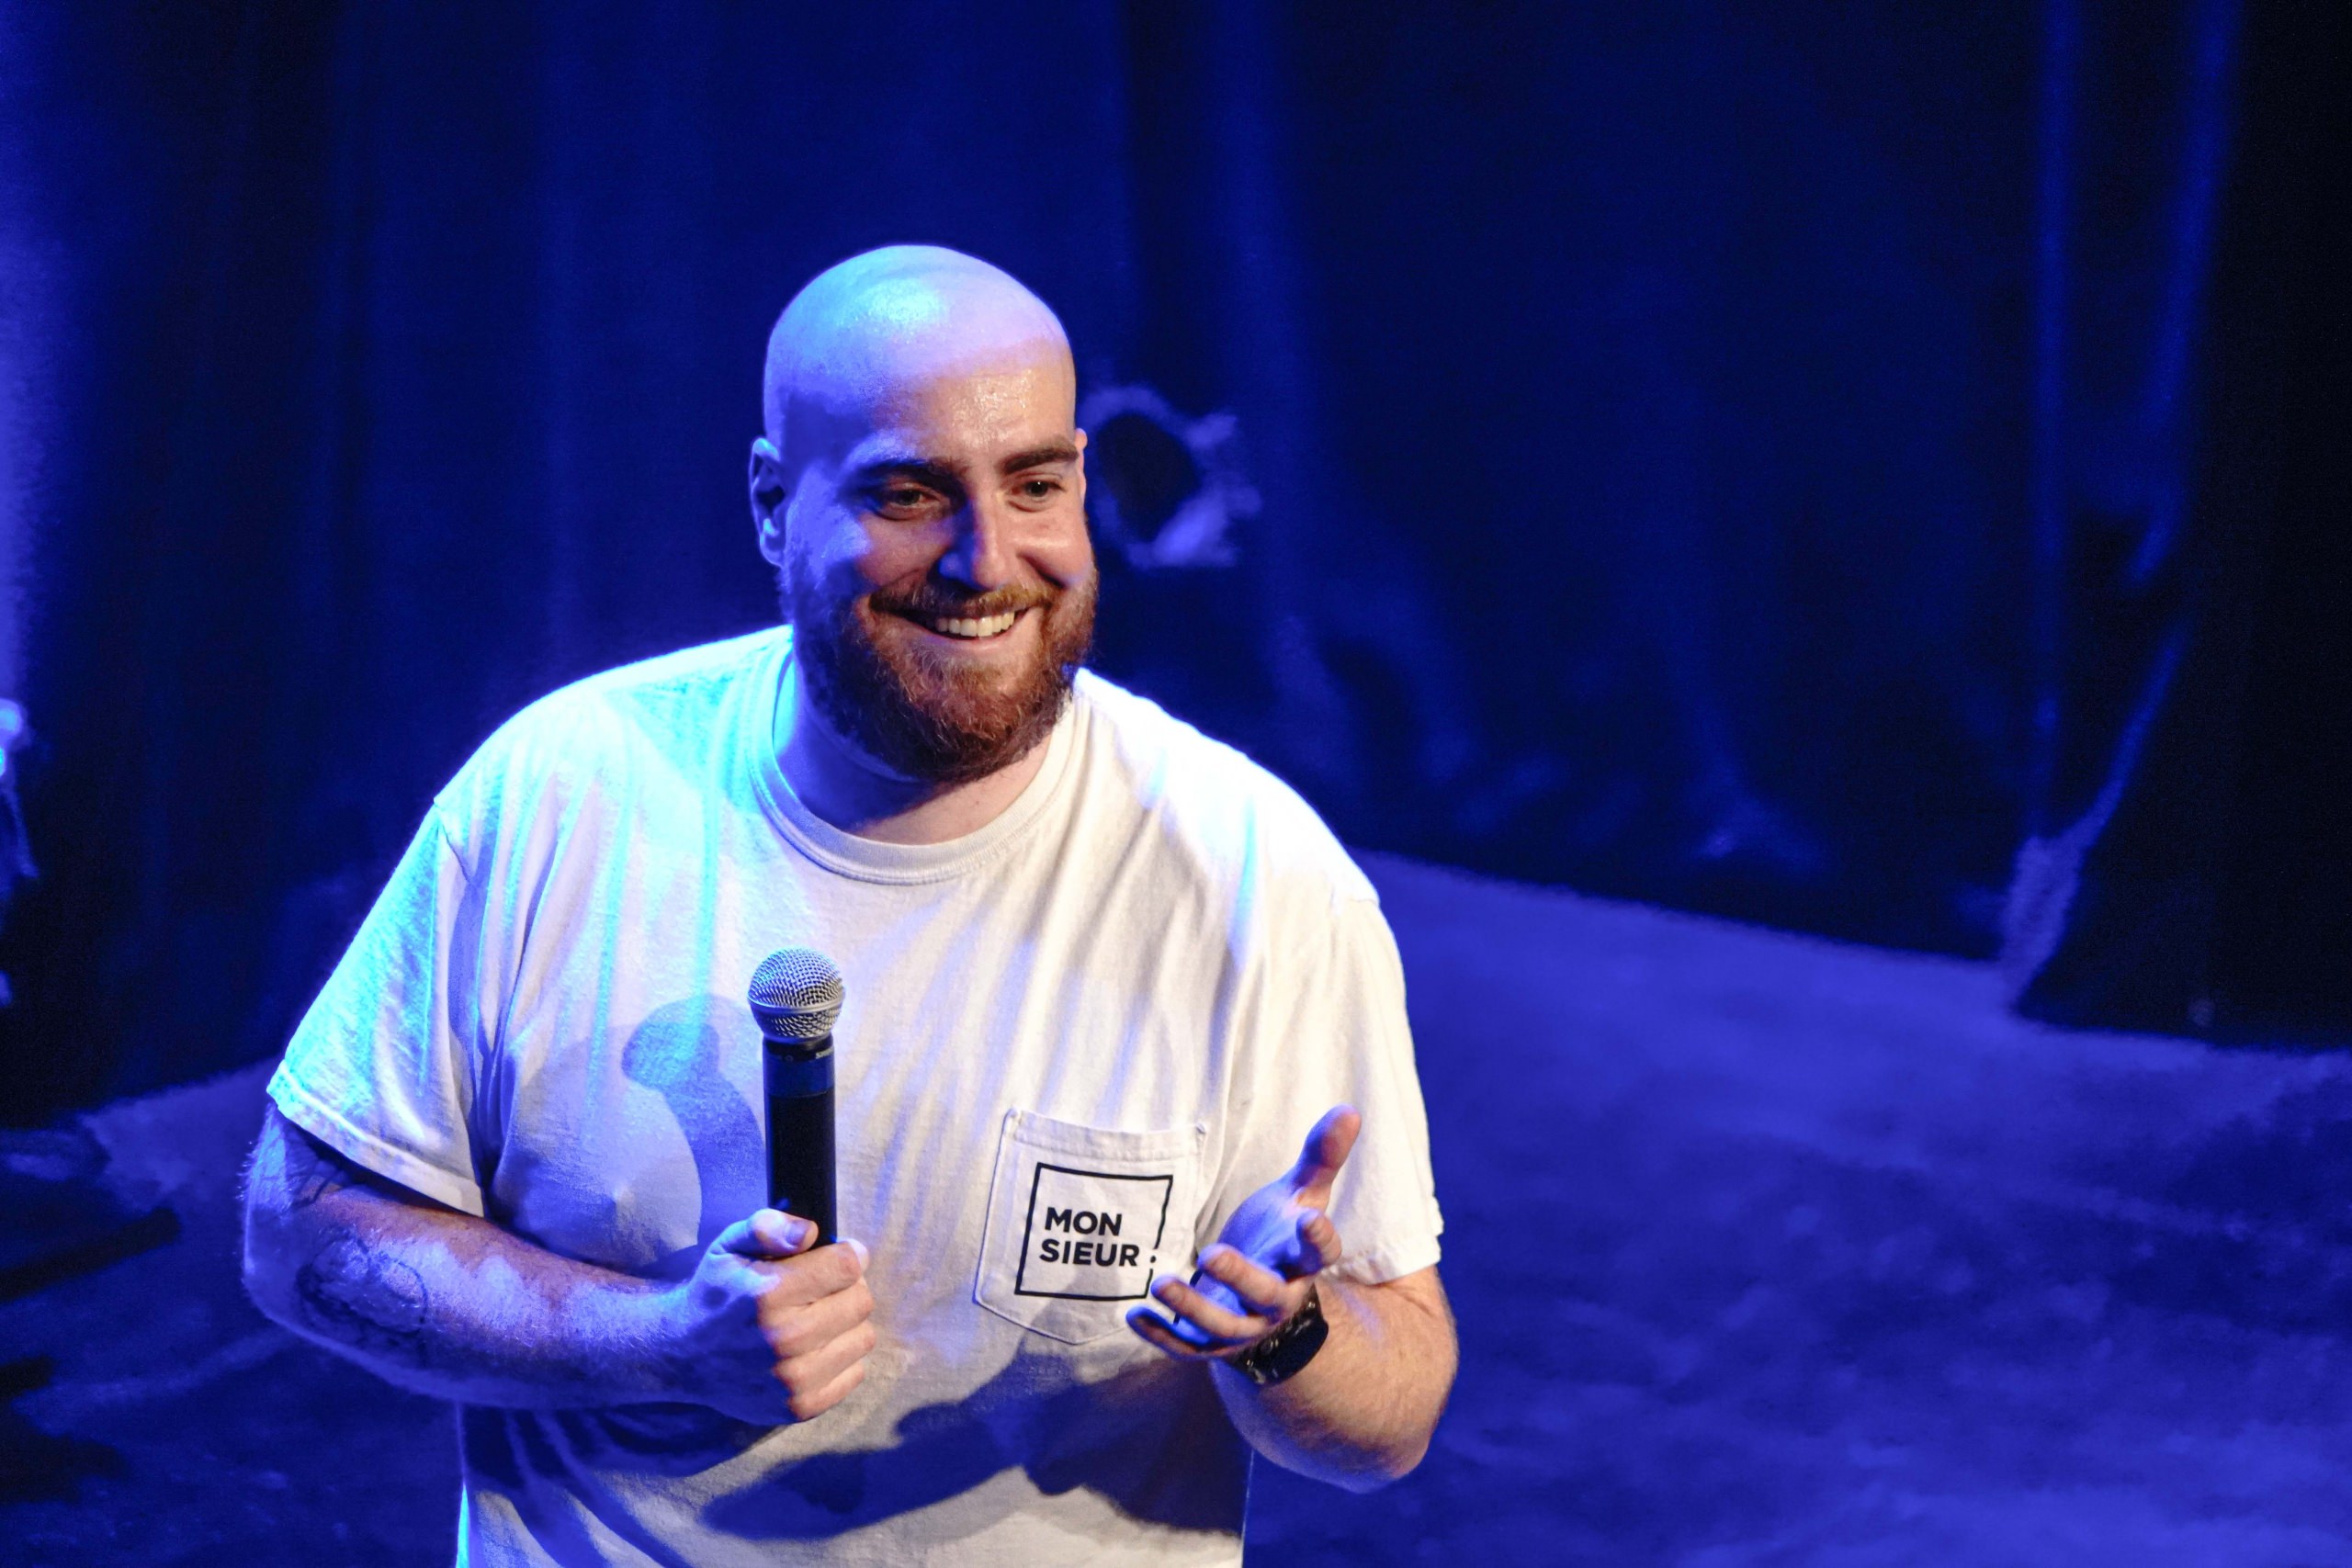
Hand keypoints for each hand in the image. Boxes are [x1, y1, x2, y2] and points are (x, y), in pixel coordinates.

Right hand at [658, 1208, 875, 1423]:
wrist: (683, 1356)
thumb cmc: (716, 1293)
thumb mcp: (729, 1246)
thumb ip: (769, 1227)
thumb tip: (811, 1232)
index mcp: (769, 1294)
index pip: (848, 1266)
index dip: (848, 1255)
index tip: (835, 1256)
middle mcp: (785, 1339)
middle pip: (861, 1301)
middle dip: (846, 1289)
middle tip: (820, 1291)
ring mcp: (794, 1379)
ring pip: (863, 1336)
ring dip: (845, 1325)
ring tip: (815, 1320)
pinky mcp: (801, 1406)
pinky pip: (855, 1372)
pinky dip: (840, 1358)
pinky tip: (812, 1350)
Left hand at [1126, 1105, 1357, 1360]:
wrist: (1264, 1300)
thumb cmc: (1281, 1235)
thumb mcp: (1301, 1194)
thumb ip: (1321, 1157)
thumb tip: (1350, 1110)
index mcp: (1303, 1262)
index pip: (1320, 1254)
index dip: (1319, 1239)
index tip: (1310, 1220)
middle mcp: (1278, 1299)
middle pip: (1266, 1294)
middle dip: (1241, 1277)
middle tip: (1213, 1254)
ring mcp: (1244, 1325)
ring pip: (1223, 1327)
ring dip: (1191, 1307)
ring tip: (1161, 1282)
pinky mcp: (1211, 1342)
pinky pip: (1186, 1346)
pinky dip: (1162, 1335)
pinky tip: (1133, 1315)